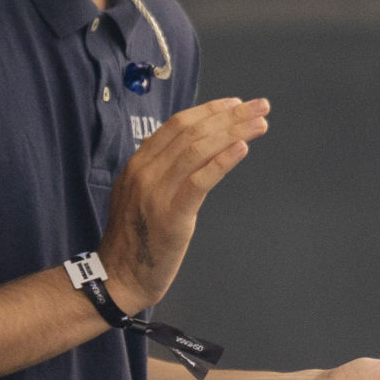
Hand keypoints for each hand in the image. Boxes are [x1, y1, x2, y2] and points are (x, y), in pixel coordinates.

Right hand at [98, 97, 270, 310]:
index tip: (235, 103)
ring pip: (198, 150)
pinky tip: (242, 148)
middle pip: (192, 132)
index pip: (177, 124)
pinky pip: (199, 181)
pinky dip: (223, 161)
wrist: (120, 276)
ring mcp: (156, 192)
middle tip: (259, 106)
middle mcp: (145, 172)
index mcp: (138, 164)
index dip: (209, 110)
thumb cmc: (135, 239)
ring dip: (233, 132)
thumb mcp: (139, 194)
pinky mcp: (171, 215)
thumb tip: (193, 151)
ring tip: (260, 124)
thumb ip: (161, 171)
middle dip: (230, 116)